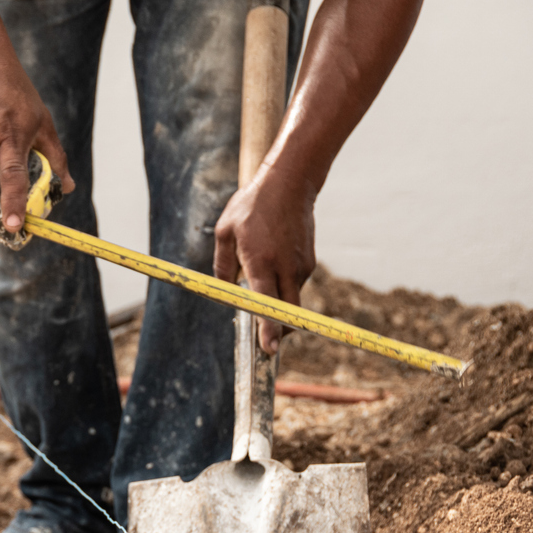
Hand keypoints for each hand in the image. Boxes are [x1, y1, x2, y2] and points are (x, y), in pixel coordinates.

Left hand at [213, 165, 316, 353]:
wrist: (289, 184)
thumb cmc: (251, 207)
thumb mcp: (224, 232)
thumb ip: (222, 266)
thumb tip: (224, 292)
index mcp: (261, 262)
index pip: (267, 304)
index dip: (267, 329)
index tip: (268, 348)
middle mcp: (286, 268)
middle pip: (287, 313)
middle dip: (277, 330)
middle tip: (264, 340)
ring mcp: (302, 266)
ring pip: (290, 299)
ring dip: (276, 301)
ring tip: (260, 270)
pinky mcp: (310, 263)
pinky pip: (293, 284)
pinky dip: (282, 284)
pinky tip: (272, 260)